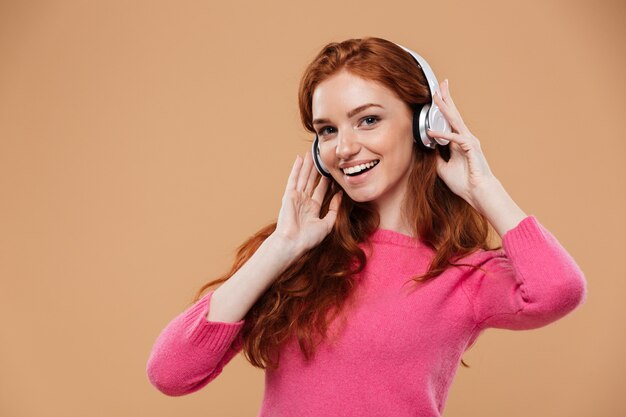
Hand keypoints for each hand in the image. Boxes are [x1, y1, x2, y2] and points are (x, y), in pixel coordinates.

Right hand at [273, 150, 342, 254]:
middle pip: (311, 181)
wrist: (292, 243)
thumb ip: (334, 209)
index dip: (326, 181)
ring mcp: (296, 197)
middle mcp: (304, 202)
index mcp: (312, 209)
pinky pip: (294, 179)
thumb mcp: (327, 224)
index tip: (331, 171)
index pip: (320, 191)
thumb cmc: (308, 239)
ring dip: (307, 166)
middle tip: (320, 158)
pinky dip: (297, 168)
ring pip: (304, 177)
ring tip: (311, 154)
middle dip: (316, 170)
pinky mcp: (289, 195)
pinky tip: (300, 158)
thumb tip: (340, 196)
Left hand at [426, 79, 497, 208]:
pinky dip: (442, 135)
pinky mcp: (471, 149)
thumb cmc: (464, 182)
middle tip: (440, 84)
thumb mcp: (443, 168)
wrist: (478, 193)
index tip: (437, 95)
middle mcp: (464, 138)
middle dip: (447, 99)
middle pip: (453, 115)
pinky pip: (454, 139)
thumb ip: (436, 156)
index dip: (443, 108)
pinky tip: (431, 132)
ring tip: (436, 96)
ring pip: (455, 121)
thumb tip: (426, 148)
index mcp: (459, 142)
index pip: (449, 121)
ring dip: (445, 108)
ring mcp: (469, 142)